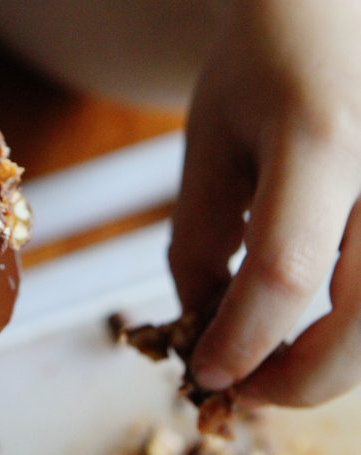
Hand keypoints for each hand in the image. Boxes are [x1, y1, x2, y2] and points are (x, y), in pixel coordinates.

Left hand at [169, 0, 360, 406]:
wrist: (328, 13)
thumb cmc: (265, 66)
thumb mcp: (212, 142)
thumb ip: (202, 238)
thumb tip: (206, 323)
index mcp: (321, 136)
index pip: (286, 270)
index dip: (242, 340)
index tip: (207, 372)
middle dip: (301, 377)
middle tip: (247, 387)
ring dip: (337, 361)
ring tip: (279, 357)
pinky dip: (359, 330)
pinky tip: (321, 323)